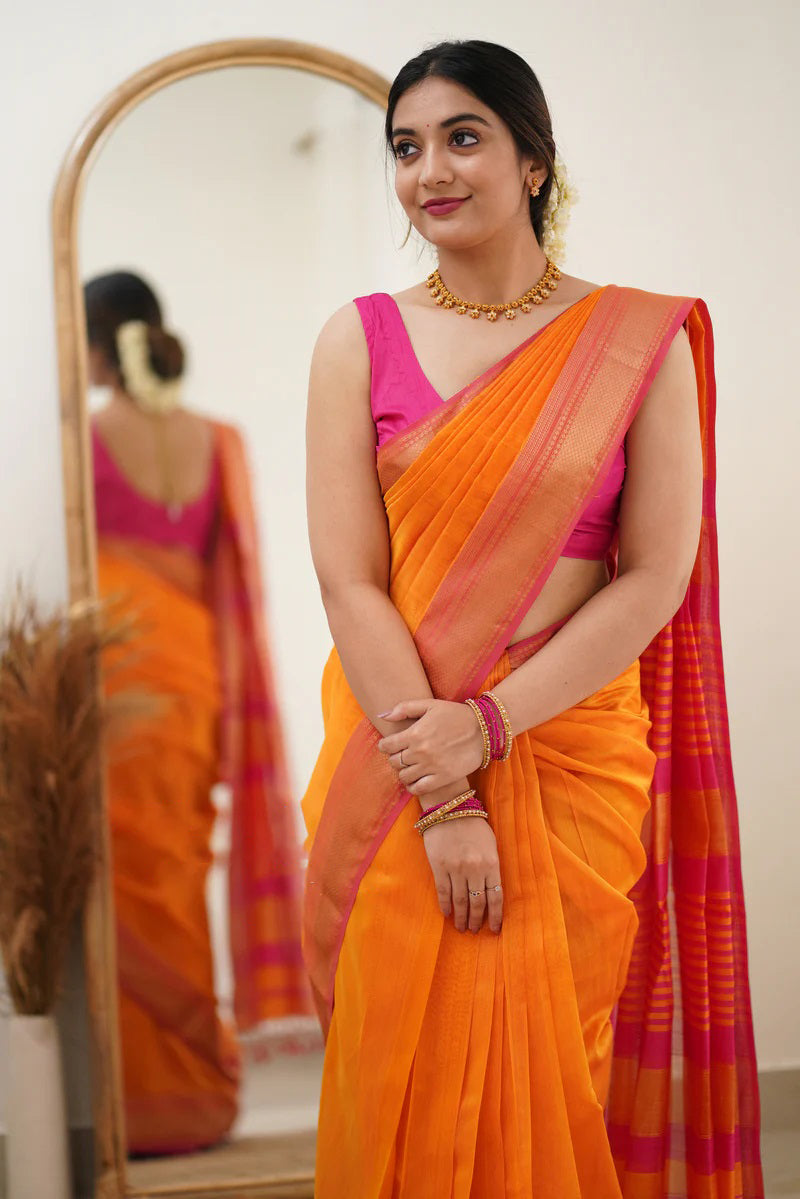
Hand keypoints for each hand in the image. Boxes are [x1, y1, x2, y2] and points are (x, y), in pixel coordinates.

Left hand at [376, 698, 484, 795]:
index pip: (386, 746)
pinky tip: (416, 780)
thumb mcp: (429, 705)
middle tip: (401, 754)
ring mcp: (432, 766)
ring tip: (410, 766)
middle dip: (394, 758)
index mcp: (415, 733)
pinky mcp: (443, 778)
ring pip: (404, 776)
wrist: (483, 729)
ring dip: (403, 772)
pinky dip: (413, 786)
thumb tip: (382, 716)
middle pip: (394, 762)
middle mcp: (421, 752)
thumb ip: (404, 708)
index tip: (388, 745)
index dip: (384, 746)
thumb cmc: (455, 714)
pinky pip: (418, 789)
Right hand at [421, 812, 502, 933]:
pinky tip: (447, 914)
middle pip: (477, 903)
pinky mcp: (439, 867)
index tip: (495, 930)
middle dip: (476, 920)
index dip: (496, 916)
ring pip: (460, 901)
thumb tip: (491, 889)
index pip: (496, 897)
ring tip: (461, 927)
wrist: (449, 808)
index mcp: (491, 863)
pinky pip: (443, 892)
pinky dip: (446, 905)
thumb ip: (492, 866)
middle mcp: (475, 869)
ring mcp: (456, 869)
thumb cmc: (473, 825)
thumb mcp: (491, 844)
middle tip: (474, 931)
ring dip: (461, 917)